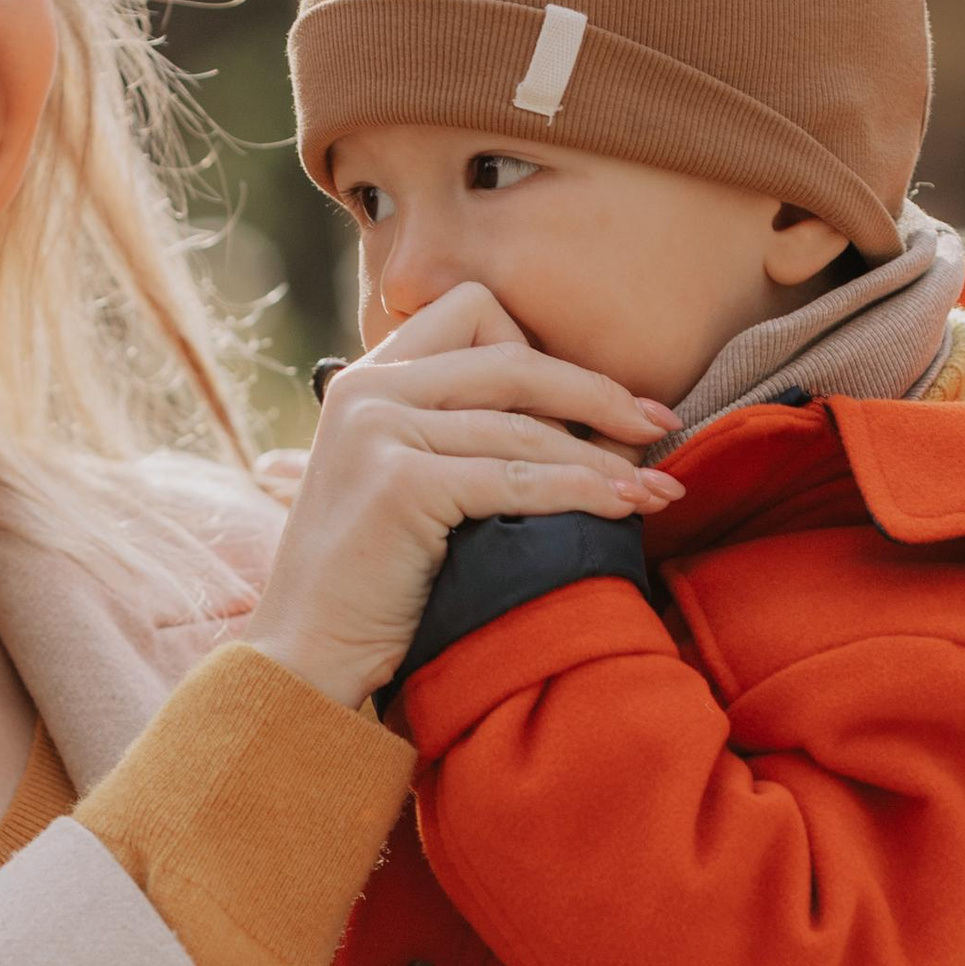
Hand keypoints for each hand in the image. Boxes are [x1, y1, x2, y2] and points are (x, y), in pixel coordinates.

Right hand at [238, 285, 681, 708]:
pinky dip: (582, 493)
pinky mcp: (399, 482)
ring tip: (658, 492)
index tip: (596, 401)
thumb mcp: (404, 481)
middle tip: (658, 427)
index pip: (475, 311)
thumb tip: (570, 410)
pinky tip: (625, 509)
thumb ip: (455, 430)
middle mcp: (368, 390)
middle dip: (598, 394)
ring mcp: (378, 431)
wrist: (306, 654)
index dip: (544, 350)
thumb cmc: (371, 584)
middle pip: (514, 359)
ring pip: (525, 426)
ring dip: (605, 460)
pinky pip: (518, 478)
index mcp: (368, 378)